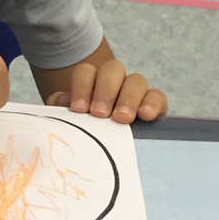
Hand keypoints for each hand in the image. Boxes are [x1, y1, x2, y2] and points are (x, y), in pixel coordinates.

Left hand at [45, 56, 165, 123]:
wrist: (105, 151)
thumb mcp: (70, 121)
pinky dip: (152, 103)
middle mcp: (114, 83)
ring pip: (136, 80)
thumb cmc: (85, 132)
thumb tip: (61, 100)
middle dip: (105, 90)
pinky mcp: (154, 106)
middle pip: (113, 69)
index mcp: (91, 82)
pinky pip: (157, 96)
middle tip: (99, 113)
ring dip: (128, 98)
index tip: (78, 108)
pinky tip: (145, 115)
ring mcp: (136, 92)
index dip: (82, 86)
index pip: (86, 72)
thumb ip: (62, 108)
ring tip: (121, 118)